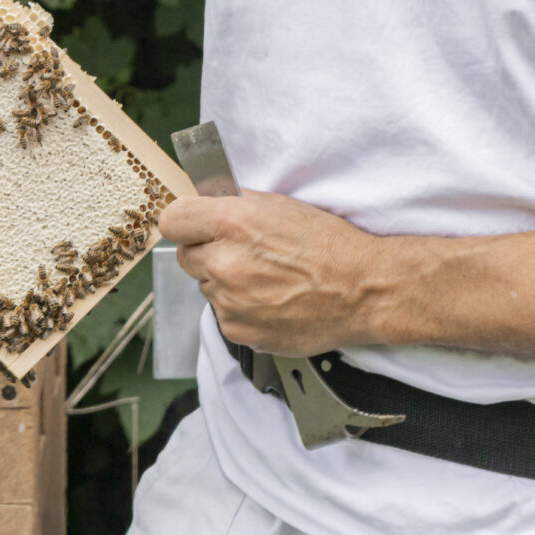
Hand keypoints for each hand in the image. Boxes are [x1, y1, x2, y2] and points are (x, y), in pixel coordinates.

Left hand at [160, 190, 390, 356]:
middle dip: (207, 252)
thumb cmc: (329, 244)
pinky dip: (240, 309)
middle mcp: (224, 263)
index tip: (195, 226)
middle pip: (186, 256)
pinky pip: (223, 315)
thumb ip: (235, 203)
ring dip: (225, 282)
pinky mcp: (238, 331)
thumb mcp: (281, 205)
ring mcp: (229, 302)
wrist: (362, 291)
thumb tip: (206, 205)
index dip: (186, 223)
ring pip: (206, 287)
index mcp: (231, 223)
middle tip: (241, 253)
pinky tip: (271, 300)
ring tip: (265, 279)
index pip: (173, 221)